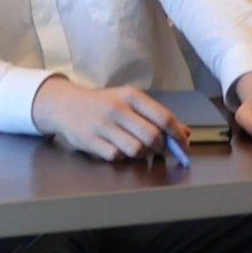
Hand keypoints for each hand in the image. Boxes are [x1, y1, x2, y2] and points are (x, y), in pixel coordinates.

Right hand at [29, 75, 186, 161]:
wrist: (65, 104)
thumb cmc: (103, 104)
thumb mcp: (129, 102)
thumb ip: (156, 116)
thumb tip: (186, 133)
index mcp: (131, 96)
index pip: (163, 117)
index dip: (177, 135)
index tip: (183, 145)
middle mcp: (117, 108)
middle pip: (152, 137)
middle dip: (160, 148)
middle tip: (158, 149)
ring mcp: (103, 125)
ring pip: (136, 149)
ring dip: (142, 154)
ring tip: (138, 149)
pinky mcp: (90, 140)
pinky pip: (116, 156)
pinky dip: (121, 157)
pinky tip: (117, 148)